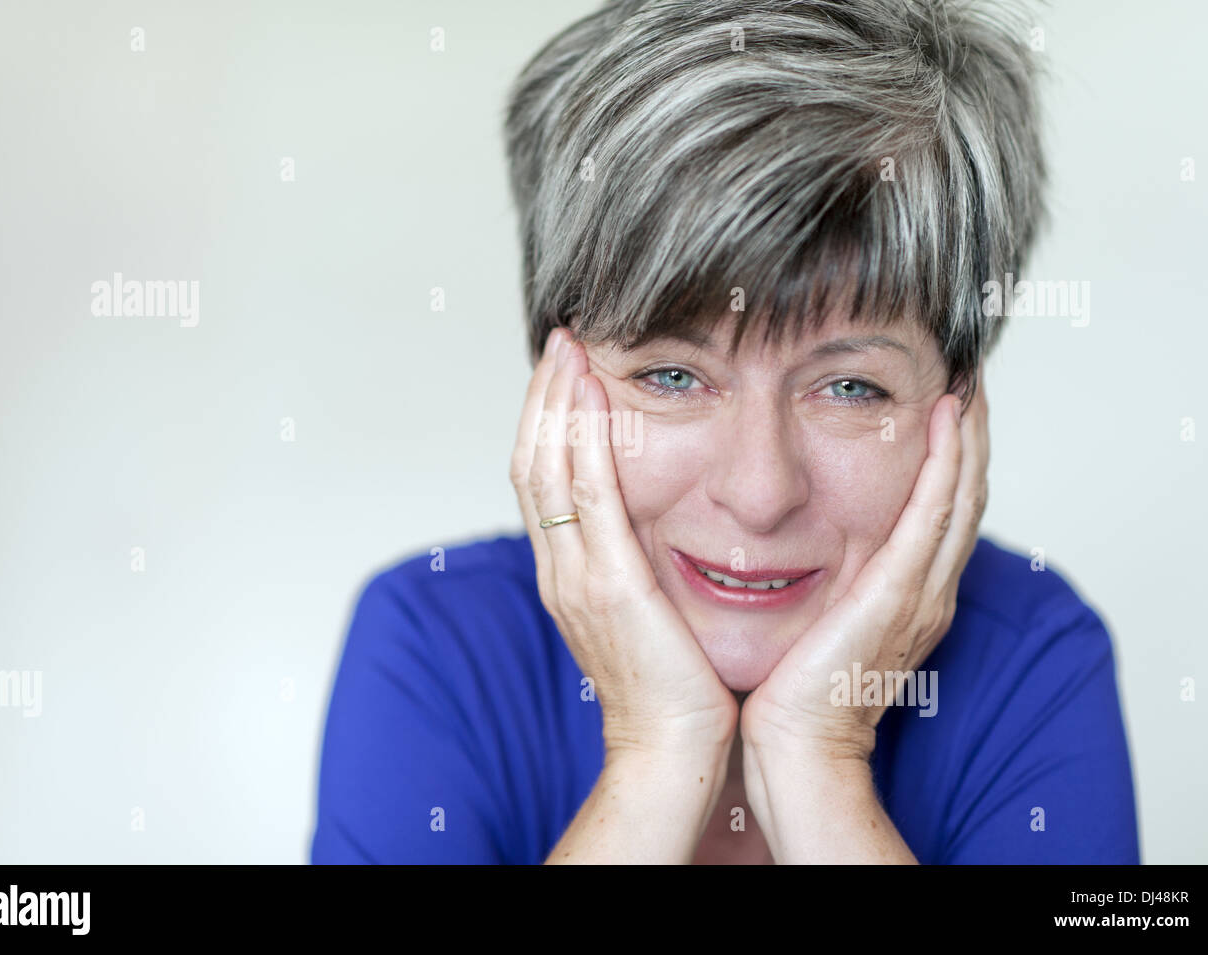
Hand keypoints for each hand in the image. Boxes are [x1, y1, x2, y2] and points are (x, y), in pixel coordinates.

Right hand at [510, 328, 739, 758]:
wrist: (674, 749)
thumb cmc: (675, 687)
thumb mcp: (646, 613)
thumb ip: (636, 565)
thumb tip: (653, 524)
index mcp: (569, 573)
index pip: (542, 478)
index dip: (547, 419)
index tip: (565, 370)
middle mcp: (561, 569)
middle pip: (532, 461)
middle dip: (544, 395)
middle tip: (561, 339)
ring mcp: (576, 576)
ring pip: (547, 468)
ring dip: (557, 402)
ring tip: (570, 348)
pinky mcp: (609, 584)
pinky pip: (587, 497)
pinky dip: (583, 441)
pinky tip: (594, 397)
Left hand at [741, 374, 989, 761]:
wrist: (797, 747)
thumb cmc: (793, 693)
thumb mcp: (817, 624)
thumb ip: (824, 585)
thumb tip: (794, 545)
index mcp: (907, 596)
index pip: (940, 513)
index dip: (950, 460)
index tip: (944, 409)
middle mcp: (927, 590)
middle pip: (965, 497)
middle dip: (971, 439)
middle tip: (970, 382)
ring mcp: (921, 592)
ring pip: (961, 496)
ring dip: (969, 437)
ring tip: (969, 385)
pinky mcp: (900, 594)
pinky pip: (934, 513)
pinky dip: (948, 462)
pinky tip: (949, 419)